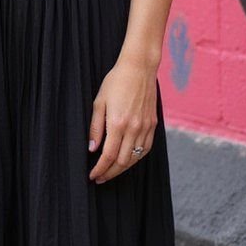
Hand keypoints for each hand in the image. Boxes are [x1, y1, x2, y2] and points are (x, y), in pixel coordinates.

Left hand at [87, 59, 157, 183]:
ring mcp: (145, 127)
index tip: (93, 176)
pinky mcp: (153, 124)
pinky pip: (146, 148)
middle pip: (123, 162)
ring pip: (136, 158)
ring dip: (123, 168)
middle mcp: (134, 128)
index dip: (100, 169)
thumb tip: (92, 149)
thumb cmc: (116, 82)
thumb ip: (96, 127)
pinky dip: (136, 158)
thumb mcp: (99, 102)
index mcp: (118, 123)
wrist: (139, 68)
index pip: (108, 156)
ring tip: (112, 171)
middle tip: (100, 178)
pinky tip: (128, 159)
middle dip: (110, 173)